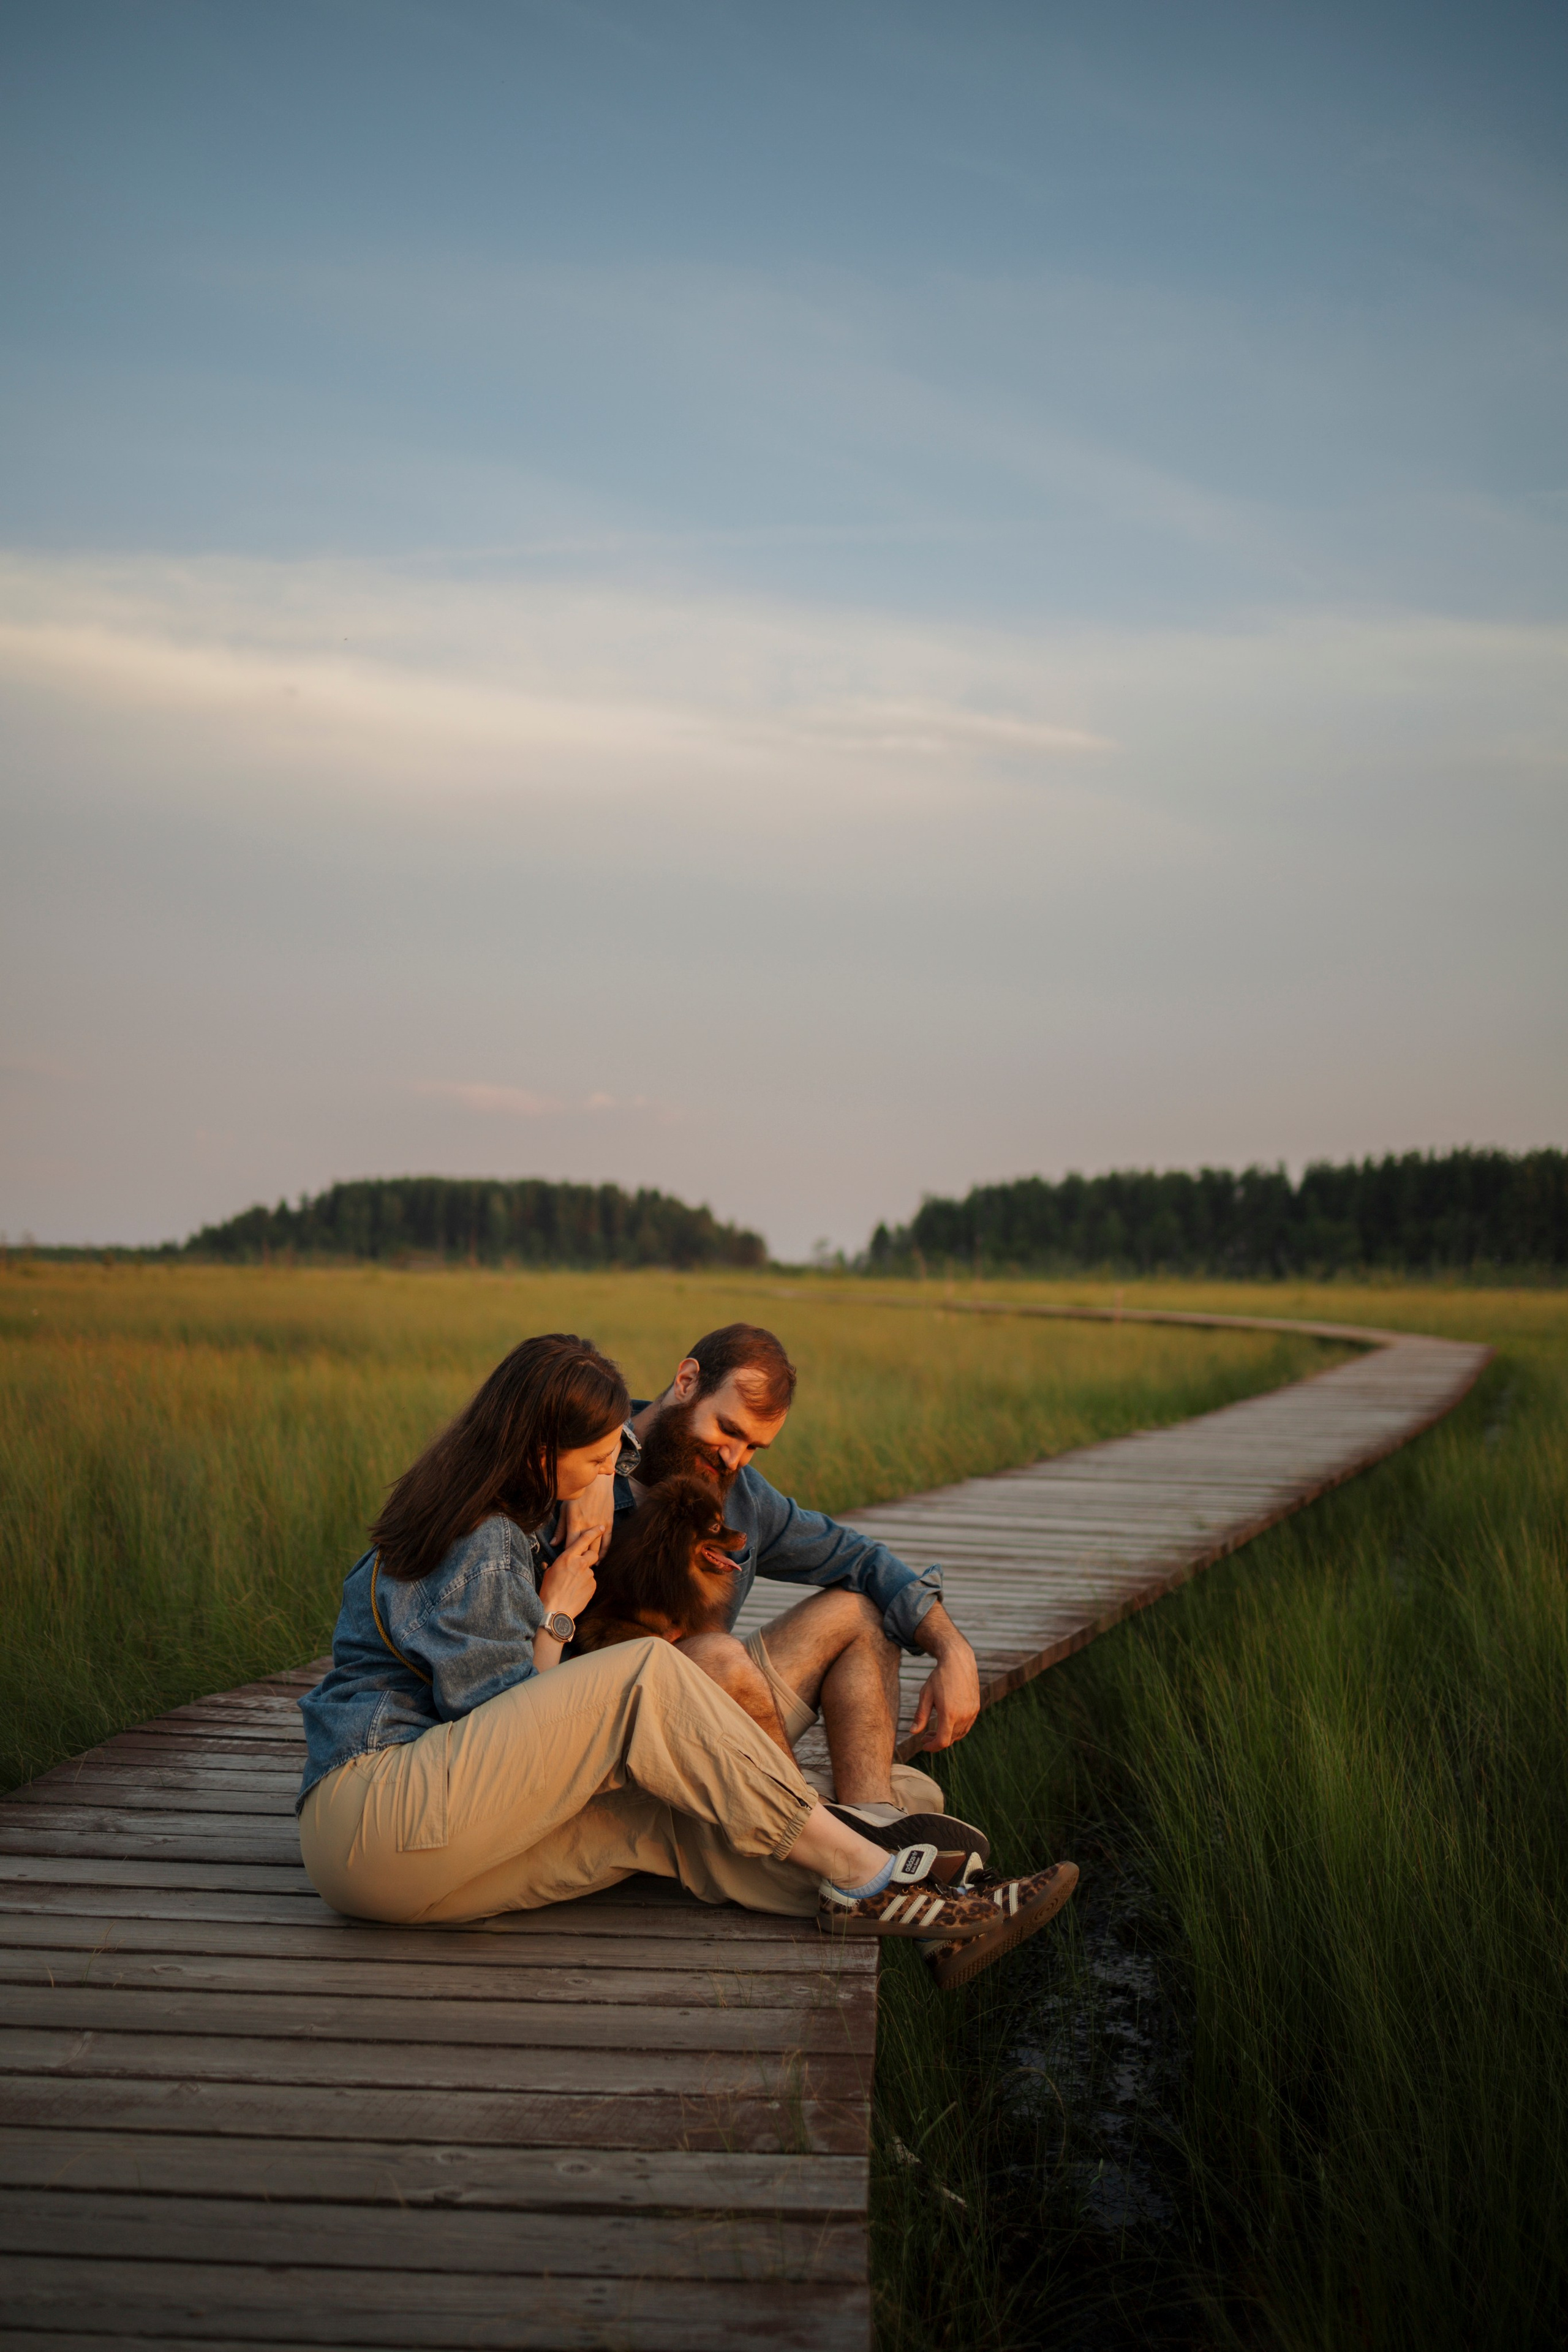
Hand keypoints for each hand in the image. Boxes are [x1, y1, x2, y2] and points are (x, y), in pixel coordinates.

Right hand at [538, 1528, 600, 1622]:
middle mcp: (581, 1564)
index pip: (584, 1539)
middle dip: (589, 1556)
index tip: (600, 1527)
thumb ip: (562, 1563)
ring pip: (590, 1570)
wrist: (556, 1611)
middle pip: (593, 1553)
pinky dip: (585, 1585)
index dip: (594, 1532)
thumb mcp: (550, 1571)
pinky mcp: (593, 1586)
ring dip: (584, 1574)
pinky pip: (591, 1582)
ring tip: (572, 1585)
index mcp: (568, 1557)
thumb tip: (565, 1561)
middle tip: (581, 1564)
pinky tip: (576, 1592)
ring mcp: (589, 1575)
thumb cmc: (549, 1590)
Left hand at [555, 1472, 616, 1563]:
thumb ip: (560, 1528)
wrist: (598, 1482)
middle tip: (574, 1569)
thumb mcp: (565, 1510)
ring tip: (585, 1567)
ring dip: (591, 1560)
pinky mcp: (608, 1524)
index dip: (567, 1557)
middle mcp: (587, 1527)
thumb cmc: (579, 1495)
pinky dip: (603, 1553)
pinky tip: (599, 1560)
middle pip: (584, 1551)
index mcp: (574, 1523)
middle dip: (579, 1561)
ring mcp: (599, 1526)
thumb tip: (553, 1544)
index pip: (570, 1547)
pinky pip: (607, 1543)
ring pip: (596, 1549)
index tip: (563, 1563)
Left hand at [906, 1614, 980, 1751]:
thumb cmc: (939, 1677)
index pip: (942, 1741)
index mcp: (949, 1714)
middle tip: (925, 1736)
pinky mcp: (976, 1708)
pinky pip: (966, 1726)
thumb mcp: (925, 1695)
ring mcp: (971, 1712)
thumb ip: (920, 1716)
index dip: (932, 1747)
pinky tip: (947, 1724)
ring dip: (947, 1736)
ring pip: (959, 1734)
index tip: (923, 1745)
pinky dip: (956, 1730)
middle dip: (937, 1741)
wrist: (958, 1661)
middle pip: (950, 1739)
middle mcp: (963, 1715)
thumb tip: (913, 1732)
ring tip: (934, 1731)